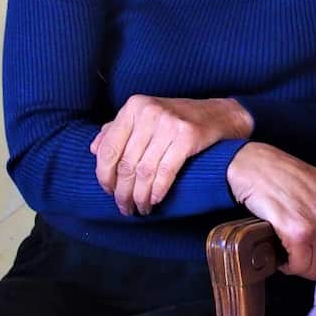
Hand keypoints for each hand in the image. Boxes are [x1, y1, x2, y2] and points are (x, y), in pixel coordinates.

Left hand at [91, 95, 251, 215]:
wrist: (222, 114)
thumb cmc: (179, 118)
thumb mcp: (146, 116)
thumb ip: (119, 129)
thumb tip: (93, 148)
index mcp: (134, 106)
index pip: (108, 148)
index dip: (105, 176)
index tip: (109, 192)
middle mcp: (149, 112)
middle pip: (126, 163)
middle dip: (123, 192)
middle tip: (124, 207)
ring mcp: (169, 123)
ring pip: (144, 171)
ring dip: (139, 196)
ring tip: (139, 208)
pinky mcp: (188, 136)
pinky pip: (165, 172)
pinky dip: (157, 190)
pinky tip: (154, 200)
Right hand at [226, 142, 315, 279]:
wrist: (262, 167)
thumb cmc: (293, 179)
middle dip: (312, 262)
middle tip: (299, 251)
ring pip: (315, 270)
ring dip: (299, 265)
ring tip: (289, 250)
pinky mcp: (299, 233)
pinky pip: (298, 266)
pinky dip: (287, 265)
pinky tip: (281, 250)